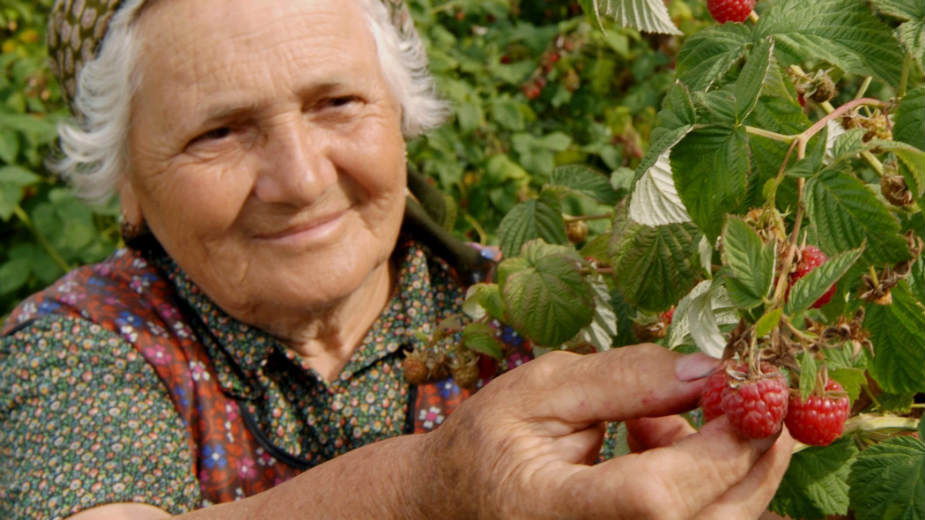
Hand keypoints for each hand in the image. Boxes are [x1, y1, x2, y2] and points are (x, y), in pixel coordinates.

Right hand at [415, 344, 793, 518]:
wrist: (457, 499)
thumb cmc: (489, 442)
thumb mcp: (541, 389)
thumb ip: (623, 379)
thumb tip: (707, 370)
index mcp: (553, 513)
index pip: (655, 498)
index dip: (718, 446)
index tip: (752, 388)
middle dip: (752, 451)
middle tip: (755, 390)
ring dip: (725, 462)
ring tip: (658, 417)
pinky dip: (705, 481)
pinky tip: (656, 443)